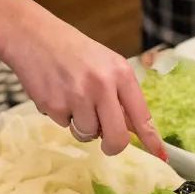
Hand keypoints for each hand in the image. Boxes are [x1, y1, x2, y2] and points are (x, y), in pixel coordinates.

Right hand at [1, 10, 166, 158]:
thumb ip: (120, 95)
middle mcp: (103, 85)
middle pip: (117, 137)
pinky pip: (64, 126)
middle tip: (106, 144)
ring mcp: (78, 96)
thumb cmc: (73, 51)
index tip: (161, 156)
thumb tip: (132, 128)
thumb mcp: (105, 64)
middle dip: (112, 146)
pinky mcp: (54, 105)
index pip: (142, 114)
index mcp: (121, 73)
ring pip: (88, 134)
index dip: (151, 139)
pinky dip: (61, 116)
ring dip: (82, 126)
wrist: (33, 37)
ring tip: (73, 100)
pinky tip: (56, 94)